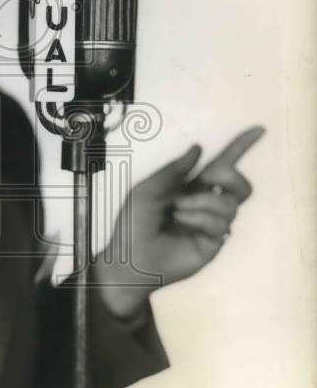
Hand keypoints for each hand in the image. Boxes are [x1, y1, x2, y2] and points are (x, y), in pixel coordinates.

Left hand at [94, 126, 264, 318]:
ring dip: (203, 201)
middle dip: (229, 175)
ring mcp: (211, 224)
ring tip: (177, 209)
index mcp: (190, 187)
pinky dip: (200, 218)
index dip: (240, 147)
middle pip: (241, 185)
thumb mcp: (147, 189)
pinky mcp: (213, 243)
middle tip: (207, 178)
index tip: (258, 129)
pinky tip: (181, 221)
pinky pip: (221, 223)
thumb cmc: (133, 223)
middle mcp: (205, 204)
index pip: (221, 165)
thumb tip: (198, 148)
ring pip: (230, 203)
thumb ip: (174, 170)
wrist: (128, 258)